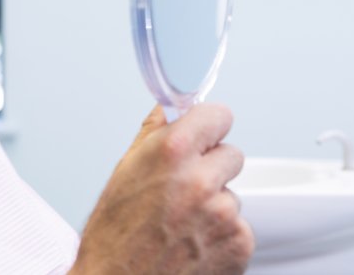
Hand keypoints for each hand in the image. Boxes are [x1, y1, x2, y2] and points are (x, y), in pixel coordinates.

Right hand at [70, 103, 253, 274]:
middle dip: (211, 166)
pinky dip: (221, 234)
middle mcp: (202, 180)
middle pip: (231, 154)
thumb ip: (154, 132)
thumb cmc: (114, 235)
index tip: (203, 134)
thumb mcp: (124, 171)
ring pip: (231, 194)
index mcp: (173, 153)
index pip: (218, 114)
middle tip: (184, 187)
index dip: (208, 125)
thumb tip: (170, 109)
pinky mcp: (239, 244)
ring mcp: (224, 214)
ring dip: (214, 204)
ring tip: (181, 224)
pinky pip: (239, 226)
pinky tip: (192, 244)